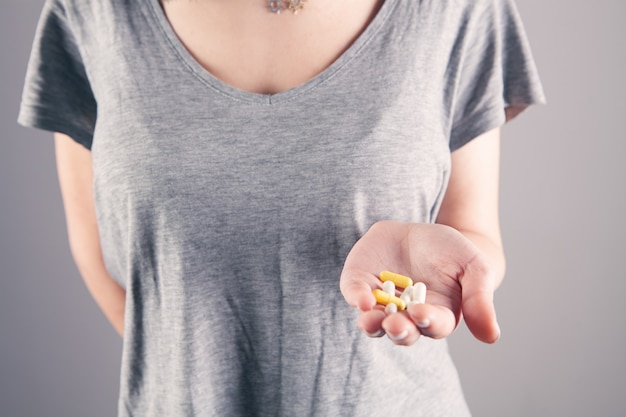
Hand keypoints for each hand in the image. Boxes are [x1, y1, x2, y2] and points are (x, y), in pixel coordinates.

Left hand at [340, 221, 499, 345]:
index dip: (428, 321)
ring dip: (372, 324)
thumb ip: (480, 299)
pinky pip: (354, 294)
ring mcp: (380, 302)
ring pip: (374, 322)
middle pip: (402, 331)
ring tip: (370, 321)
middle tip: (394, 325)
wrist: (419, 231)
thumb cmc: (450, 251)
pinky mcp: (359, 284)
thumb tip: (492, 337)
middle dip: (398, 330)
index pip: (433, 325)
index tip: (422, 313)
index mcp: (437, 315)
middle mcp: (406, 315)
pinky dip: (356, 297)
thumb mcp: (473, 267)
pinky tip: (361, 299)